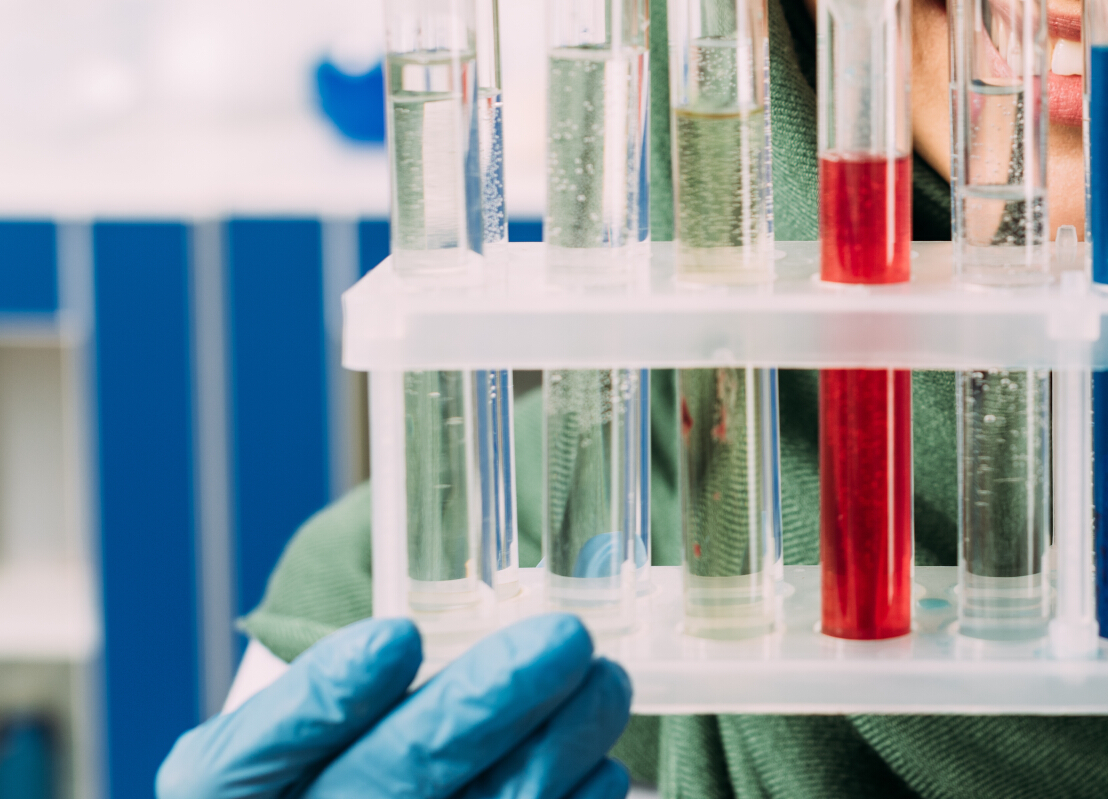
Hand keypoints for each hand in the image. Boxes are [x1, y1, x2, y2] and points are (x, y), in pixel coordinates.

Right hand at [158, 613, 631, 798]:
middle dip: (482, 706)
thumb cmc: (312, 782)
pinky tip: (600, 770)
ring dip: (551, 751)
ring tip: (605, 684)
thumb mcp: (272, 740)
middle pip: (387, 781)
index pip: (245, 759)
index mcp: (217, 794)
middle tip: (563, 639)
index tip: (395, 636)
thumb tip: (436, 612)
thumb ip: (330, 684)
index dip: (321, 701)